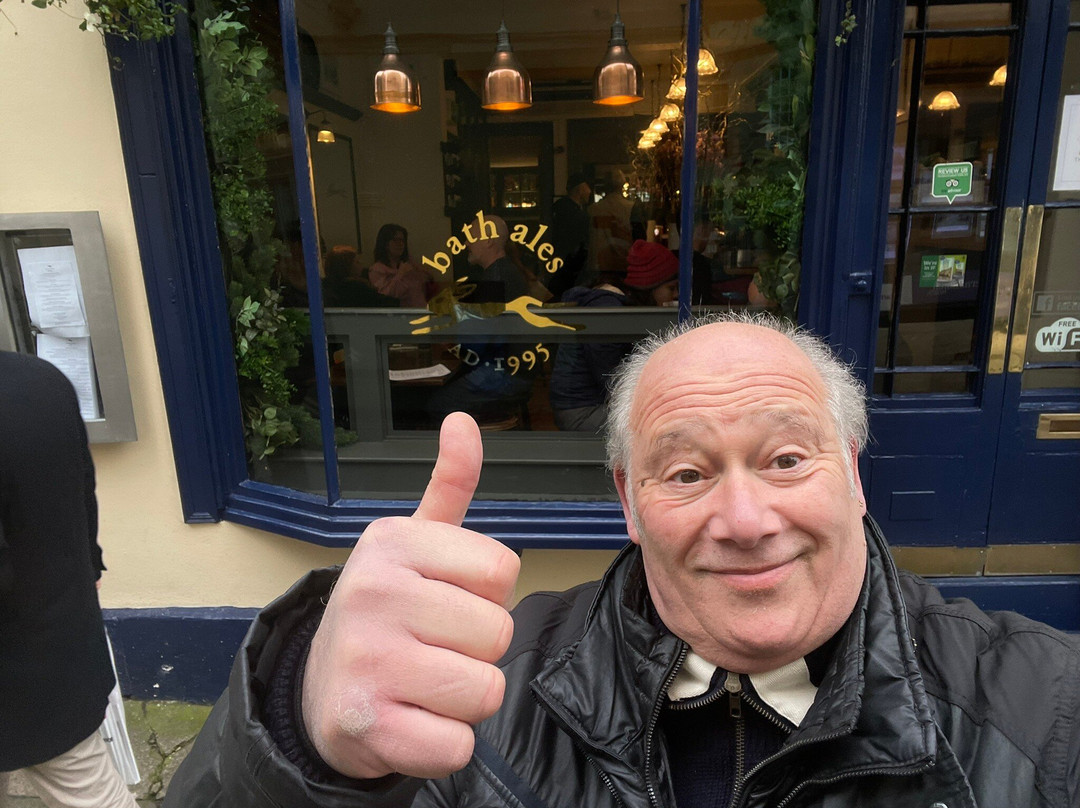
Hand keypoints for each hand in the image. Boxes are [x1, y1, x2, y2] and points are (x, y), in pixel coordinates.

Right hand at [302, 412, 519, 779]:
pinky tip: (410, 721)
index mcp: (392, 543)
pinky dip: (445, 743)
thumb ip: (449, 486)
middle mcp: (372, 593)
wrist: (320, 690)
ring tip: (423, 682)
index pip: (502, 571)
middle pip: (499, 633)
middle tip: (432, 647)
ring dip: (465, 698)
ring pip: (486, 690)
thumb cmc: (387, 610)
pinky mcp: (364, 725)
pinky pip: (458, 744)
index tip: (446, 598)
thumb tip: (462, 422)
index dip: (486, 594)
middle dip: (478, 649)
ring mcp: (365, 660)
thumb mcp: (413, 543)